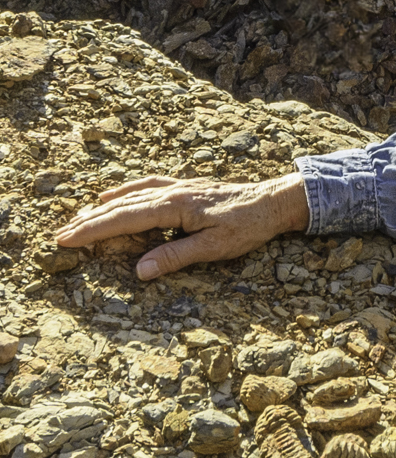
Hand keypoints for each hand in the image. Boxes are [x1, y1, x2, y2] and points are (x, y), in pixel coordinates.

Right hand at [54, 172, 310, 280]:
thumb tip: (140, 271)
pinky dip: (126, 191)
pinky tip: (113, 196)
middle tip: (61, 233)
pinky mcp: (185, 187)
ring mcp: (178, 187)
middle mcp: (172, 192)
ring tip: (78, 218)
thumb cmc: (248, 227)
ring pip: (131, 195)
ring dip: (103, 207)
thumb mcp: (215, 247)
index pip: (125, 218)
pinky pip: (147, 186)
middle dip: (90, 220)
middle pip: (122, 206)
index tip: (67, 239)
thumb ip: (176, 256)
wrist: (273, 201)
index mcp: (175, 206)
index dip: (94, 230)